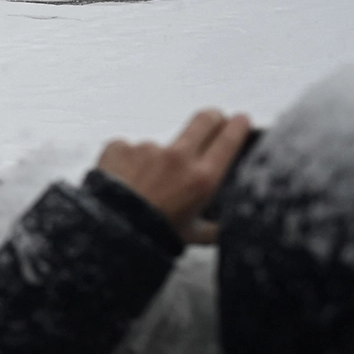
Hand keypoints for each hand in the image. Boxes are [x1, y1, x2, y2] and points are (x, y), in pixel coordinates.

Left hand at [96, 109, 253, 243]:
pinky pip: (130, 149)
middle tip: (212, 123)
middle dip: (212, 118)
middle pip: (204, 120)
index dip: (239, 126)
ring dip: (160, 158)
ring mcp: (147, 148)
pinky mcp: (120, 145)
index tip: (242, 120)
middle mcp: (178, 157)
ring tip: (146, 186)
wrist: (111, 231)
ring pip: (163, 145)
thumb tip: (230, 226)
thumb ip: (217, 228)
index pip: (229, 139)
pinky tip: (125, 182)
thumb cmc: (153, 235)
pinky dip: (129, 163)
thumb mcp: (195, 236)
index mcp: (202, 178)